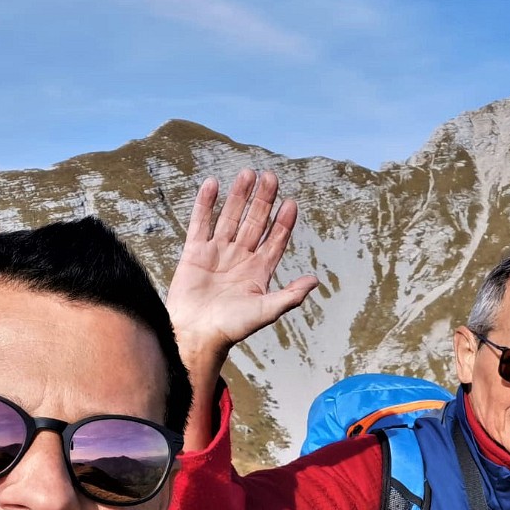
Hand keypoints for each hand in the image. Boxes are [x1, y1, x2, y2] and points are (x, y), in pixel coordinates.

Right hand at [167, 169, 318, 363]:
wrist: (196, 335)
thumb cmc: (231, 328)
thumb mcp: (266, 311)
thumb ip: (290, 295)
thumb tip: (314, 281)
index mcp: (259, 270)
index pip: (275, 239)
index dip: (283, 222)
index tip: (290, 203)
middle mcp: (240, 257)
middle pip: (254, 221)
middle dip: (263, 200)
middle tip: (271, 176)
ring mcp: (217, 252)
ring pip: (230, 217)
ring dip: (238, 196)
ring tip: (248, 173)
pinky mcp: (194, 252)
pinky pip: (201, 222)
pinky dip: (205, 203)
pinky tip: (213, 184)